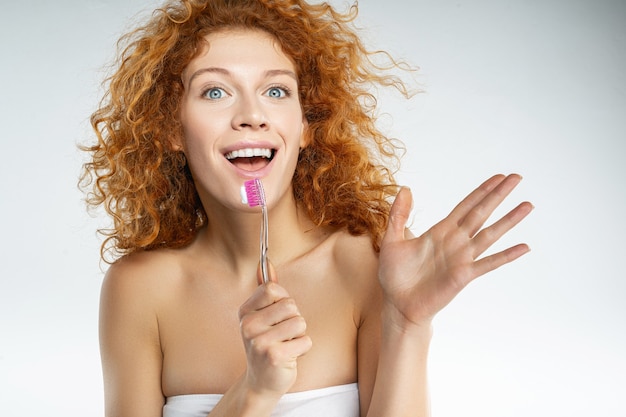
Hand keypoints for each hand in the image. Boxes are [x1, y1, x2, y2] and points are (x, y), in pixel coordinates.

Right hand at [238, 263, 311, 395]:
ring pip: (300, 322)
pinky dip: (302, 349)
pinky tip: (289, 356)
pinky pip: (305, 341)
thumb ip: (267, 291)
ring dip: (299, 335)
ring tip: (286, 344)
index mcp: (245, 312)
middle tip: (282, 334)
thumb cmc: (267, 344)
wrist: (261, 382)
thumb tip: (267, 263)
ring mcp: (260, 342)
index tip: (278, 315)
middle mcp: (248, 326)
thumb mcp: (262, 317)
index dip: (283, 300)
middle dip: (294, 319)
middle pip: (289, 305)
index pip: (272, 289)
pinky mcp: (275, 356)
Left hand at [378, 174, 532, 329]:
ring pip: (490, 234)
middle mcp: (455, 242)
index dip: (482, 191)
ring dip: (509, 220)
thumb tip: (406, 188)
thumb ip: (399, 215)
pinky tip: (524, 246)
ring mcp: (462, 258)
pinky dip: (507, 255)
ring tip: (528, 205)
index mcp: (440, 231)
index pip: (465, 206)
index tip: (498, 177)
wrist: (397, 305)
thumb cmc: (394, 275)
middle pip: (481, 213)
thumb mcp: (391, 240)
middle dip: (499, 195)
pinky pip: (489, 263)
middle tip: (517, 178)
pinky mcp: (463, 276)